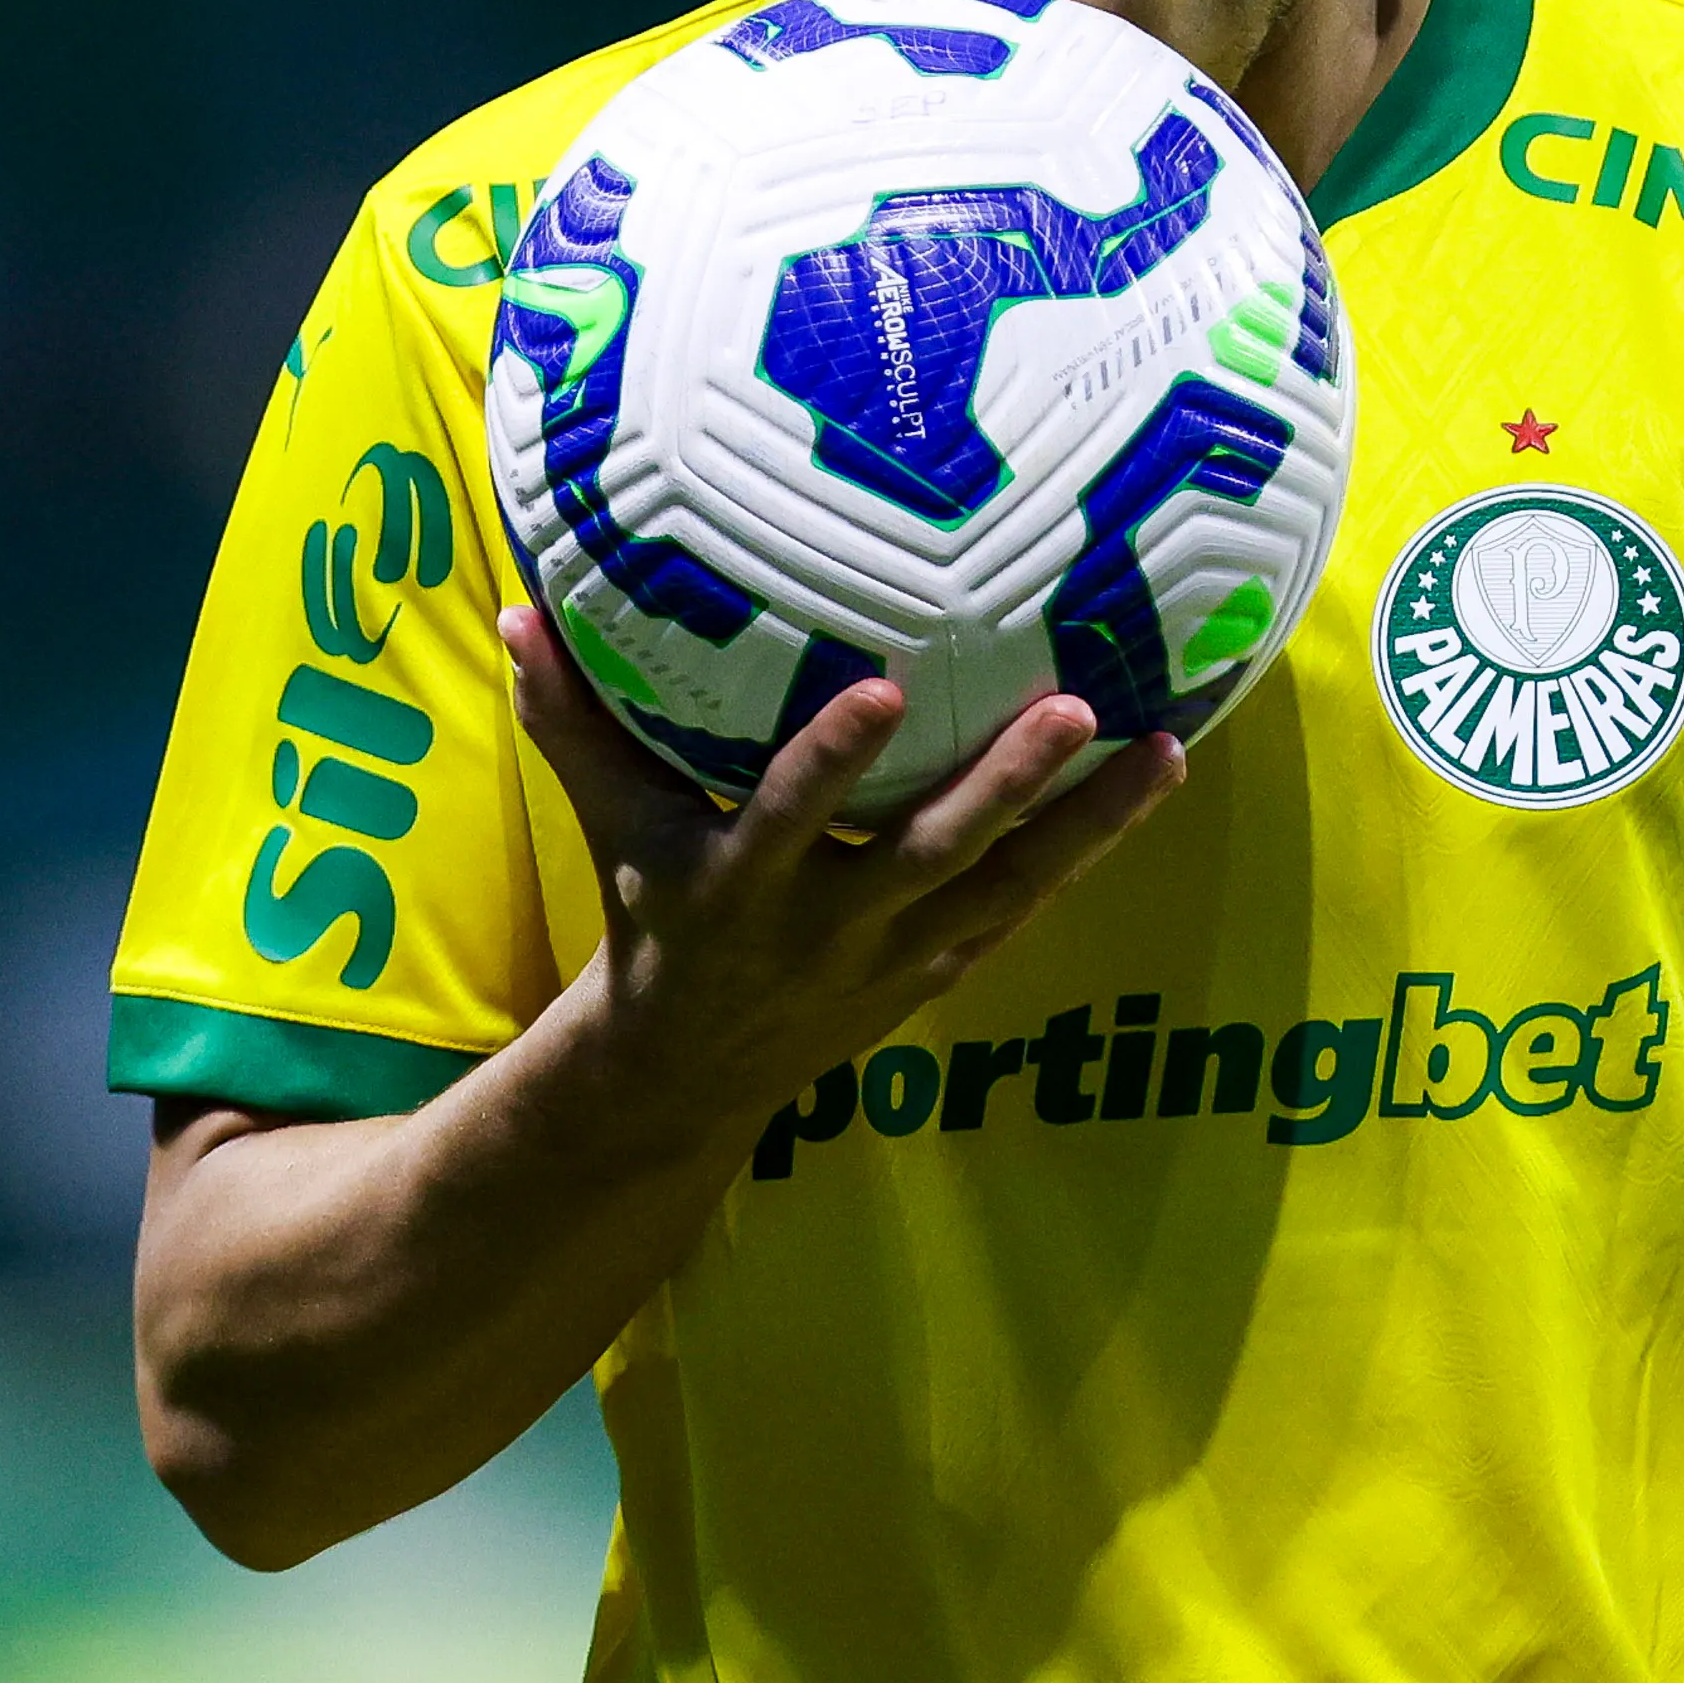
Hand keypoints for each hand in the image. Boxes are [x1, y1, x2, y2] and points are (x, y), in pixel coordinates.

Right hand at [499, 605, 1181, 1168]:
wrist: (688, 1076)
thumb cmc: (648, 918)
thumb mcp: (606, 828)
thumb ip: (570, 721)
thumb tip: (520, 606)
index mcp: (739, 888)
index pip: (787, 817)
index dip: (831, 763)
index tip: (880, 687)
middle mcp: (828, 928)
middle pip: (929, 855)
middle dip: (1001, 786)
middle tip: (1073, 708)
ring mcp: (897, 957)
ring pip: (1007, 887)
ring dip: (1089, 823)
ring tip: (1163, 747)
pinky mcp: (943, 971)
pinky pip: (1028, 906)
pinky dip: (1090, 851)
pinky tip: (1153, 781)